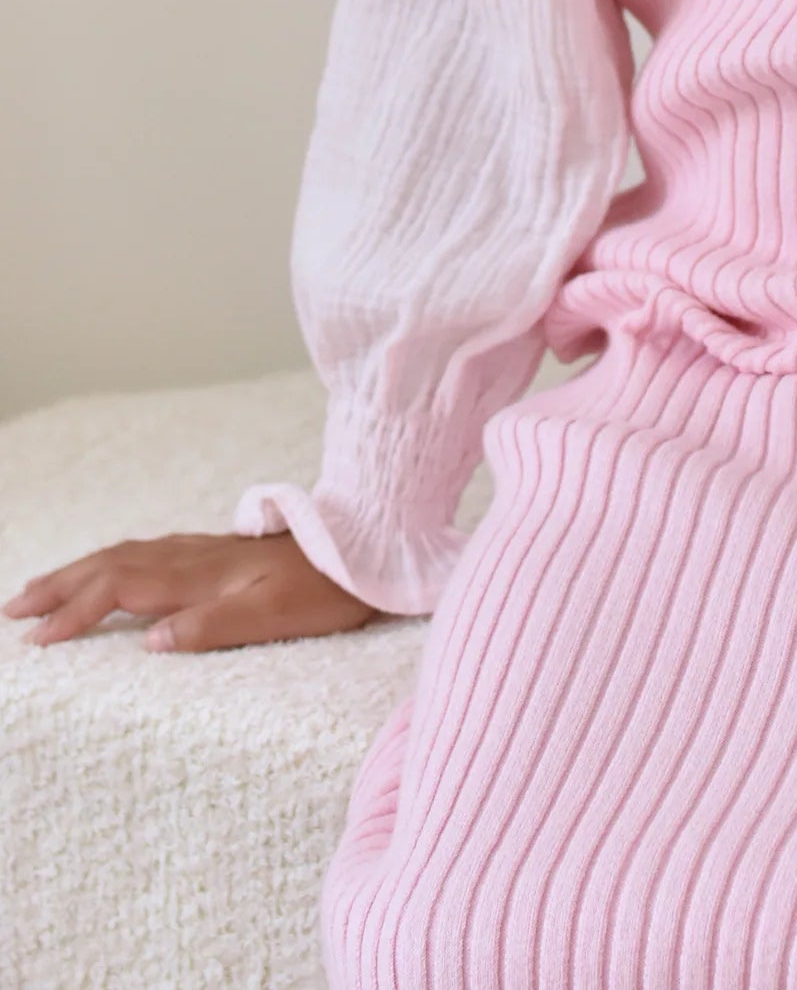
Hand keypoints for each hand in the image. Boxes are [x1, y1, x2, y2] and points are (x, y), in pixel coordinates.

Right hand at [2, 529, 378, 652]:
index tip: (35, 640)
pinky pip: (147, 552)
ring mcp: (205, 551)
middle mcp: (194, 556)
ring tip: (42, 590)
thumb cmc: (326, 590)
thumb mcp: (275, 616)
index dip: (74, 612)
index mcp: (200, 574)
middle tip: (12, 609)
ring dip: (80, 571)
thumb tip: (149, 642)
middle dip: (59, 585)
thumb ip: (213, 626)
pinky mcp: (218, 553)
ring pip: (126, 554)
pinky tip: (109, 571)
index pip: (119, 589)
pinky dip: (112, 563)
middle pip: (111, 564)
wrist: (368, 548)